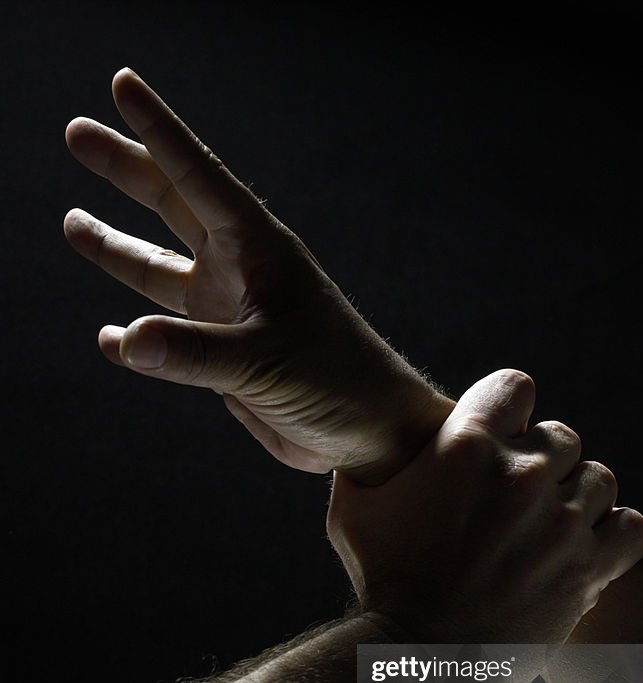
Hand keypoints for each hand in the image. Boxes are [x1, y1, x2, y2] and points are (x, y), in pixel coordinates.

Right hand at [64, 69, 451, 481]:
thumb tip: (125, 340)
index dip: (159, 131)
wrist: (366, 432)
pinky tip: (113, 339)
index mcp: (257, 249)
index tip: (124, 86)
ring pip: (159, 266)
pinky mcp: (222, 354)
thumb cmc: (336, 382)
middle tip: (77, 133)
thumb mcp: (264, 362)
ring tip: (72, 219)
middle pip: (171, 205)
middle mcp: (238, 270)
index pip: (198, 176)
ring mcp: (229, 311)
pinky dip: (137, 336)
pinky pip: (166, 335)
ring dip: (116, 246)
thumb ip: (195, 353)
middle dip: (125, 169)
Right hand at [328, 369, 642, 641]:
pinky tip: (582, 547)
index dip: (508, 410)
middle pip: (561, 436)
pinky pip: (631, 526)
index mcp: (466, 445)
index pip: (516, 387)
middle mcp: (521, 474)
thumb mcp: (354, 509)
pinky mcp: (588, 568)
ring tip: (549, 527)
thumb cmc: (380, 582)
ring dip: (576, 498)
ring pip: (598, 479)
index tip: (499, 437)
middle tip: (516, 498)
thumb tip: (363, 441)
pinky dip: (613, 534)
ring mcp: (560, 522)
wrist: (417, 663)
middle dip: (540, 461)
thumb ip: (366, 463)